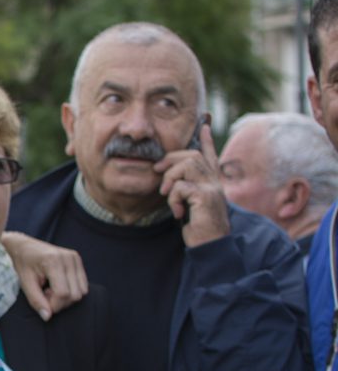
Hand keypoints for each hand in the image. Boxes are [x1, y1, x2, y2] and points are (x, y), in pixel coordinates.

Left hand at [0, 231, 87, 320]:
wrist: (23, 246)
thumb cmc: (22, 263)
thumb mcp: (25, 283)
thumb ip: (36, 300)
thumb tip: (47, 317)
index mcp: (53, 261)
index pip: (63, 293)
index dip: (54, 305)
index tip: (42, 302)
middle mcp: (68, 258)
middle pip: (75, 294)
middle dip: (60, 302)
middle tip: (45, 294)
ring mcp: (75, 258)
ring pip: (81, 291)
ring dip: (66, 297)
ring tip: (50, 289)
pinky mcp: (77, 260)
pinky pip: (82, 285)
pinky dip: (71, 290)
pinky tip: (57, 285)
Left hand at [155, 123, 228, 246]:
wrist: (210, 246)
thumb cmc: (198, 227)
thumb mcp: (189, 204)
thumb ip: (184, 190)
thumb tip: (167, 179)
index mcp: (211, 182)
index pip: (210, 155)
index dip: (206, 139)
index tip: (204, 123)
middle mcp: (215, 182)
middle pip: (193, 155)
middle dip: (171, 159)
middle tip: (157, 170)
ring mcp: (212, 189)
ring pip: (188, 165)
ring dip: (170, 178)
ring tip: (166, 194)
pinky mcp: (206, 198)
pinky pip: (182, 187)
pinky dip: (173, 198)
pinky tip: (178, 212)